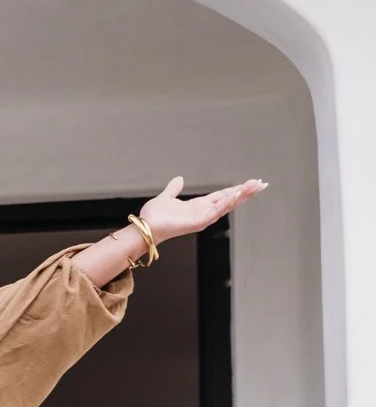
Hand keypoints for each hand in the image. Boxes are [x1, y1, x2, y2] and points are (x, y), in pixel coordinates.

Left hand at [139, 176, 265, 243]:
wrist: (145, 227)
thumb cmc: (154, 216)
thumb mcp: (167, 197)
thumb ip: (174, 189)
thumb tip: (179, 179)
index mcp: (199, 206)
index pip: (223, 196)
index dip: (237, 190)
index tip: (251, 183)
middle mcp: (204, 212)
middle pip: (230, 200)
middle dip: (246, 192)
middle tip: (262, 184)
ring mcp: (203, 218)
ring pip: (227, 205)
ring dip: (241, 196)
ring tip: (255, 186)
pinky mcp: (198, 222)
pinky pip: (216, 211)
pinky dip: (226, 203)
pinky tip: (236, 195)